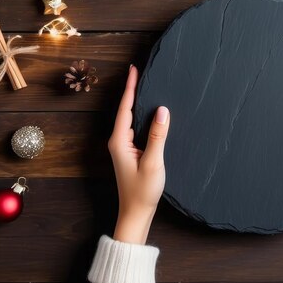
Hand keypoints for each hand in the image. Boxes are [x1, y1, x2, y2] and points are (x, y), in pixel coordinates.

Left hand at [108, 65, 170, 243]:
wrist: (136, 213)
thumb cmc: (142, 191)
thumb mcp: (154, 161)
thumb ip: (158, 135)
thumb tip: (163, 109)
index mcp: (120, 141)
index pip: (125, 108)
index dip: (130, 87)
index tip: (133, 69)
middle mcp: (119, 141)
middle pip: (126, 110)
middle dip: (133, 90)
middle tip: (139, 71)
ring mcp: (124, 147)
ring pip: (131, 119)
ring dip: (138, 103)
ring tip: (146, 85)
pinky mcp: (131, 152)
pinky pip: (136, 128)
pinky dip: (143, 116)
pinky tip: (151, 113)